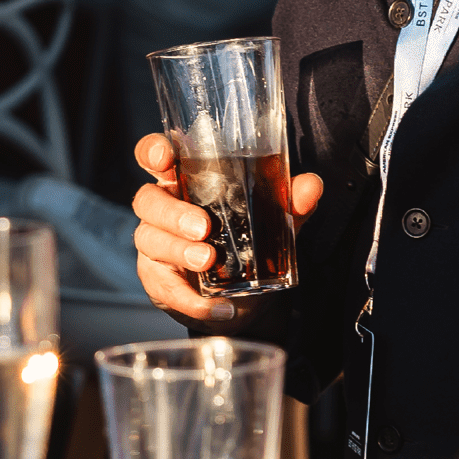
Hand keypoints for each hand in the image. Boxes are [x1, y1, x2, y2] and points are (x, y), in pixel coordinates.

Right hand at [130, 132, 321, 322]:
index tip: (166, 159)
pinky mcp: (158, 279)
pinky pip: (165, 287)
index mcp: (184, 181)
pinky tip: (216, 306)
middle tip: (203, 227)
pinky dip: (190, 299)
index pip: (153, 156)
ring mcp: (156, 244)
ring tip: (208, 260)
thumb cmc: (245, 243)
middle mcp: (163, 209)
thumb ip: (290, 202)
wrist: (240, 299)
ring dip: (178, 251)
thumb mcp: (271, 221)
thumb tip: (311, 186)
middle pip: (147, 199)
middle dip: (172, 212)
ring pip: (149, 239)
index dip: (153, 152)